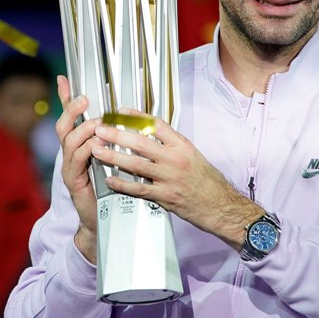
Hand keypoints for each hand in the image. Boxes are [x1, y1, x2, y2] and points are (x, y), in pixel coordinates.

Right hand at [54, 75, 103, 262]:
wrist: (103, 220)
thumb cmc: (111, 189)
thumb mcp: (114, 160)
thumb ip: (116, 142)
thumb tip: (127, 121)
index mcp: (81, 146)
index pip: (72, 118)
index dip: (66, 99)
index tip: (64, 80)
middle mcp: (71, 154)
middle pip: (64, 126)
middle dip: (72, 109)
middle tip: (84, 99)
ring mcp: (70, 167)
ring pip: (70, 141)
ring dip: (84, 129)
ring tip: (97, 124)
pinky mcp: (73, 180)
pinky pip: (76, 160)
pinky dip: (86, 150)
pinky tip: (96, 146)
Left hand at [91, 110, 263, 248]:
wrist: (220, 205)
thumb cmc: (207, 180)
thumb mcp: (192, 154)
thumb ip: (171, 144)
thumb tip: (149, 133)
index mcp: (181, 146)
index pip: (155, 125)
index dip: (135, 116)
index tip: (120, 112)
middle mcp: (174, 159)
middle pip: (140, 142)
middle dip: (116, 135)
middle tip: (100, 129)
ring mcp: (169, 178)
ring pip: (135, 164)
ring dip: (113, 157)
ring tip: (98, 150)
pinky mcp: (165, 197)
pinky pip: (139, 189)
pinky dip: (122, 184)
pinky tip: (110, 179)